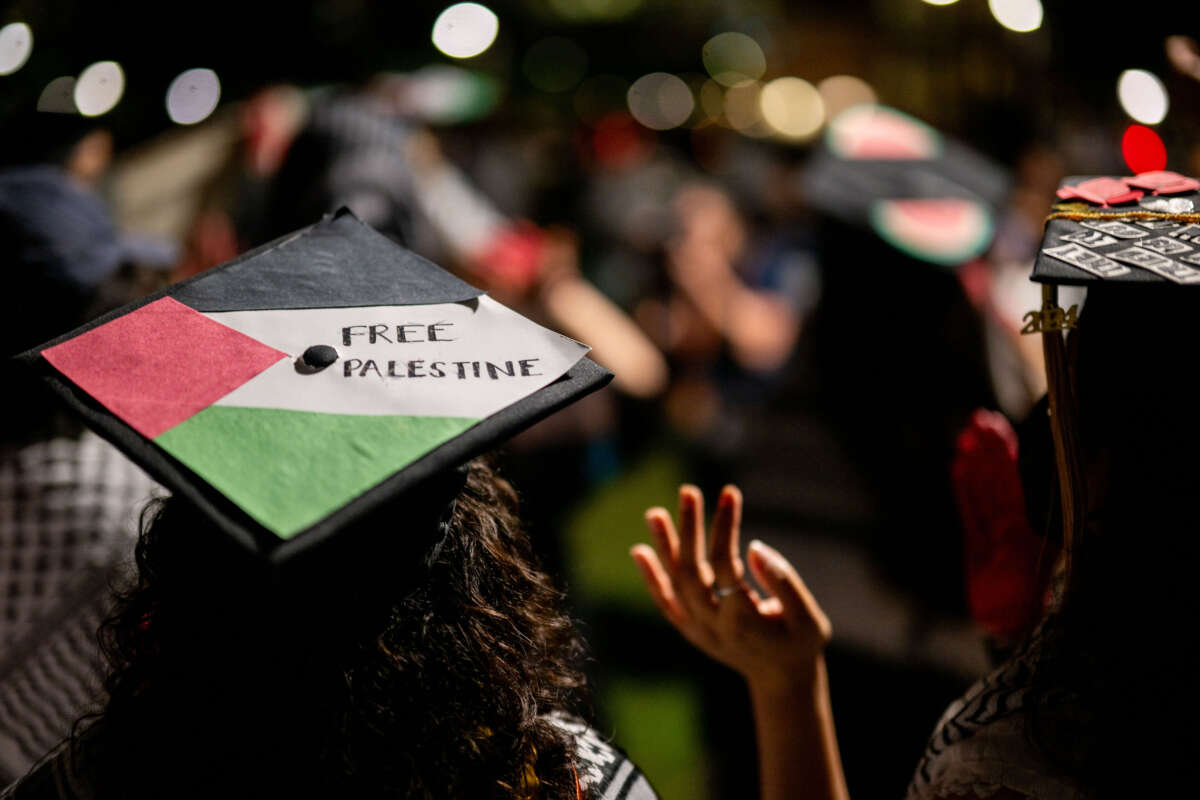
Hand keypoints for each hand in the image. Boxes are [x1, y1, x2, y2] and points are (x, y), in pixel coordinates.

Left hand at [631, 484, 830, 691]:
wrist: (781, 681)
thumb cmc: (800, 643)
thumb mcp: (809, 618)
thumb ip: (785, 583)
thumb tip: (754, 547)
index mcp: (743, 621)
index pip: (724, 565)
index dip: (724, 527)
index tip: (729, 494)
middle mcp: (713, 626)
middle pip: (691, 571)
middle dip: (688, 529)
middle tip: (688, 490)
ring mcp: (698, 630)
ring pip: (674, 584)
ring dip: (664, 547)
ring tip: (655, 512)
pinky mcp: (690, 630)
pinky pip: (664, 602)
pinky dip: (651, 577)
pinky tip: (640, 550)